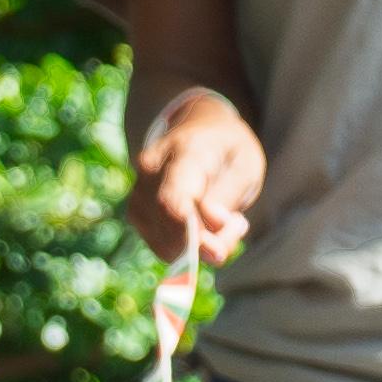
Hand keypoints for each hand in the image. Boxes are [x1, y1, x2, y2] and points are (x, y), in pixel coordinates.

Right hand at [130, 93, 264, 264]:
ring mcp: (138, 191)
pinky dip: (186, 245)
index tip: (216, 251)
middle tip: (238, 224)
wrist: (198, 131)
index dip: (190, 234)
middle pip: (168, 227)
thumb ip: (229, 197)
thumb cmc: (227, 150)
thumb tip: (210, 229)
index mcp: (184, 151)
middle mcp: (150, 169)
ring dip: (199, 245)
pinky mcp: (135, 211)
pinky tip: (201, 223)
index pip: (172, 200)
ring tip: (221, 217)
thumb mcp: (246, 166)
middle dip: (206, 243)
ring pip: (165, 244)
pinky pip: (162, 246)